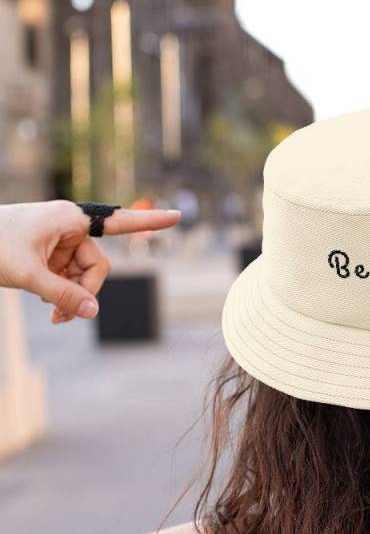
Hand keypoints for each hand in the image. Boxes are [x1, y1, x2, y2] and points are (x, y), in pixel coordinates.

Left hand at [0, 200, 180, 323]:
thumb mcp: (28, 275)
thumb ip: (64, 296)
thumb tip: (94, 313)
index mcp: (71, 219)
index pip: (121, 223)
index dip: (151, 222)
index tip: (178, 217)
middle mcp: (70, 226)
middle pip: (97, 266)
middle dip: (83, 292)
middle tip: (61, 316)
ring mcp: (61, 240)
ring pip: (84, 276)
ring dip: (70, 298)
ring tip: (51, 315)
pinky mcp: (51, 253)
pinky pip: (70, 278)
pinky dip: (62, 295)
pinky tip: (49, 307)